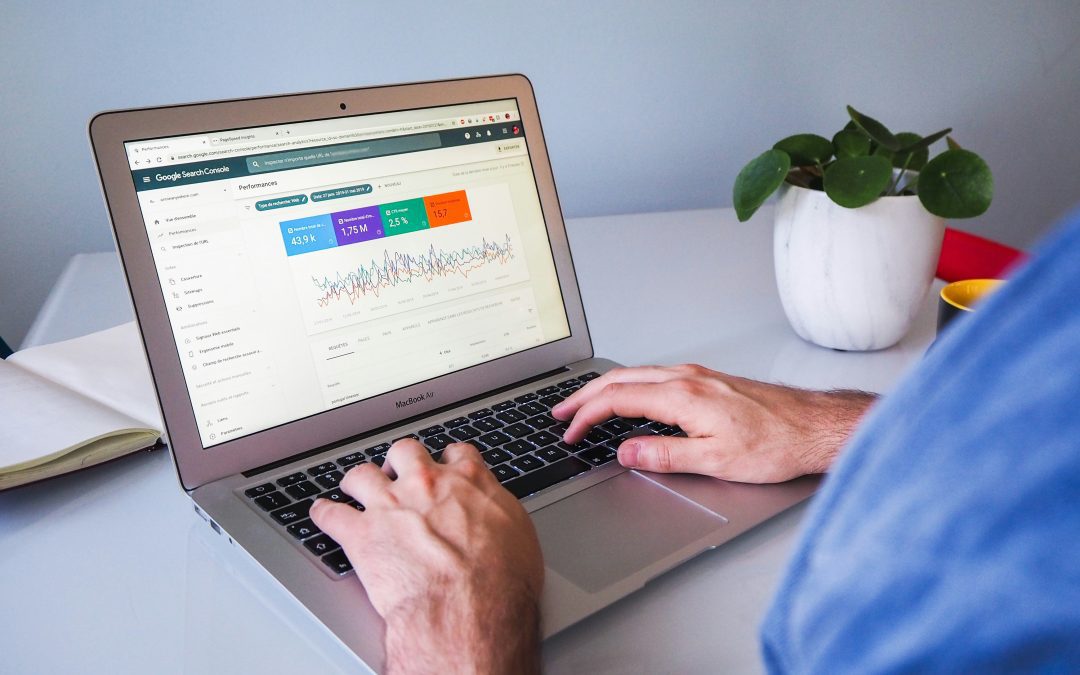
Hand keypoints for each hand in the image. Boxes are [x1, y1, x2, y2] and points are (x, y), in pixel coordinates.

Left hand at [310, 440, 542, 674]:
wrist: (468, 608)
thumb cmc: (500, 581)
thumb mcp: (518, 535)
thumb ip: (500, 512)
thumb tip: (497, 511)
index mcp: (468, 482)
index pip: (457, 454)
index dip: (448, 458)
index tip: (445, 464)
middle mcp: (426, 484)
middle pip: (405, 451)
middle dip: (400, 460)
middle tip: (398, 471)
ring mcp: (391, 506)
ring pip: (362, 474)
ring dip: (358, 480)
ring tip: (355, 486)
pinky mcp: (361, 534)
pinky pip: (331, 515)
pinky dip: (323, 513)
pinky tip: (322, 513)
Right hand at [553, 365, 875, 482]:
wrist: (817, 427)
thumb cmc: (776, 444)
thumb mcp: (715, 461)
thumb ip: (665, 455)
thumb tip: (626, 451)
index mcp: (683, 395)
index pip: (618, 399)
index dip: (587, 416)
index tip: (570, 433)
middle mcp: (688, 378)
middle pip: (621, 379)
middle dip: (585, 396)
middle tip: (561, 412)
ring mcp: (699, 376)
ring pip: (638, 374)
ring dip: (606, 388)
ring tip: (585, 405)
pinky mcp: (709, 380)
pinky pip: (656, 376)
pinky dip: (630, 385)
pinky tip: (630, 397)